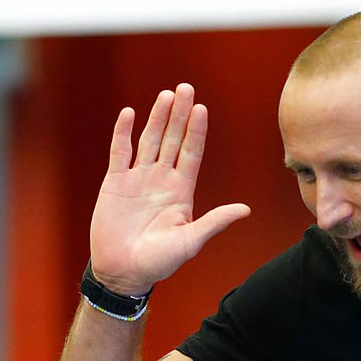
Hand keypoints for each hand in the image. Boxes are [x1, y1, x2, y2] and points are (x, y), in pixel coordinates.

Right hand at [88, 83, 251, 296]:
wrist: (123, 272)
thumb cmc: (158, 262)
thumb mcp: (190, 242)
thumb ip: (215, 221)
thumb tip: (245, 210)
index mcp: (181, 190)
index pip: (192, 152)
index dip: (196, 130)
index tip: (202, 109)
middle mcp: (160, 179)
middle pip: (172, 139)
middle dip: (179, 114)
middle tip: (185, 88)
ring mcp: (137, 178)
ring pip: (149, 140)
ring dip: (156, 118)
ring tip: (165, 95)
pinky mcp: (115, 183)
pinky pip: (119, 152)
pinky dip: (123, 133)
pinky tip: (129, 114)